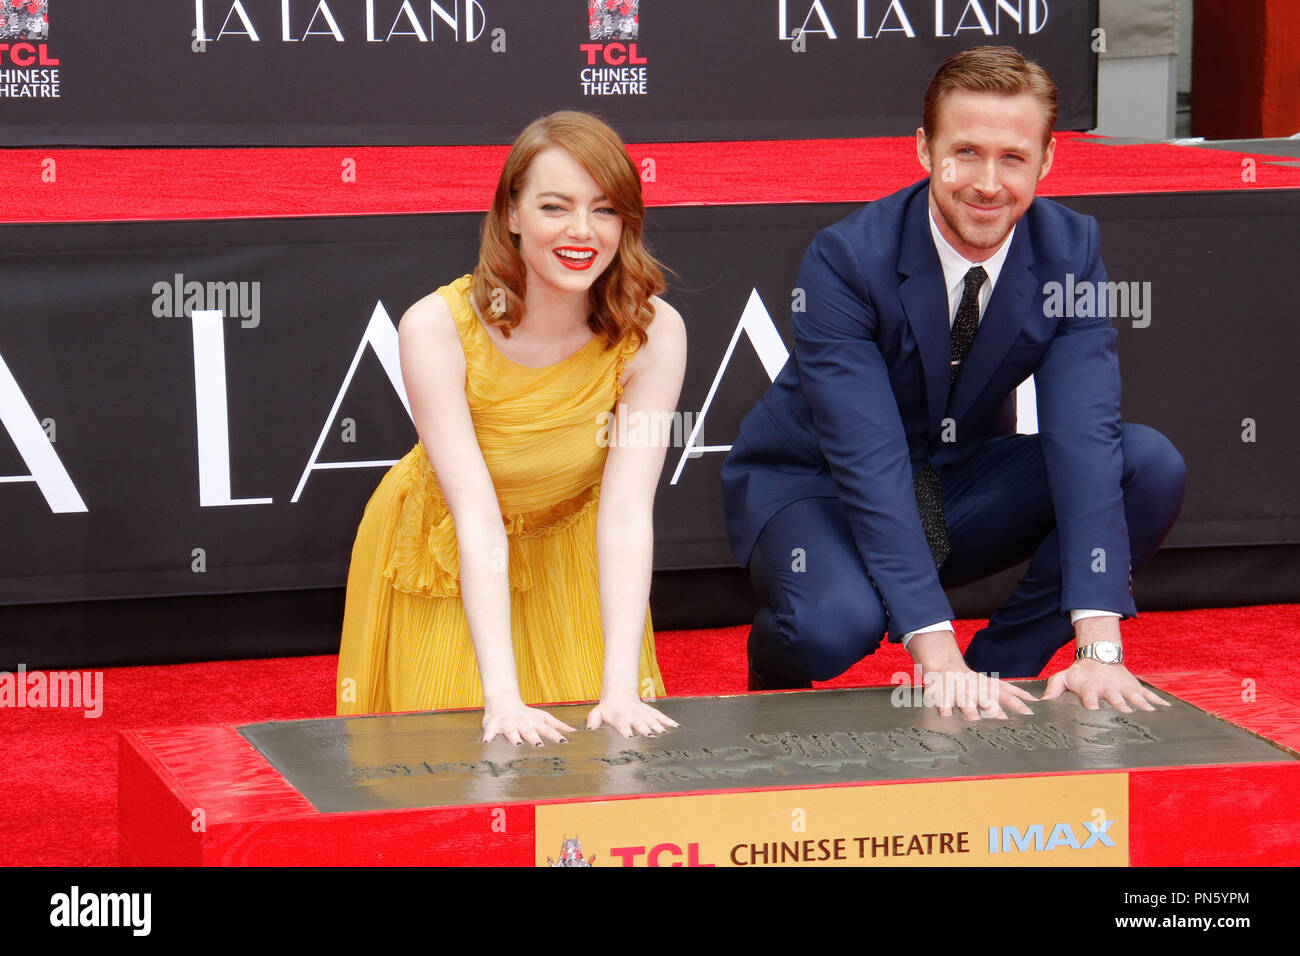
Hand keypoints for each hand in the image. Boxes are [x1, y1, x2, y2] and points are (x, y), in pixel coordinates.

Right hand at [481, 701, 575, 745]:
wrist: (502, 702)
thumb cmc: (525, 714)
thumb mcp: (543, 717)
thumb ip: (557, 725)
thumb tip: (574, 732)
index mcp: (534, 722)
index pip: (547, 729)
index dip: (555, 736)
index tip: (564, 743)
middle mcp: (522, 723)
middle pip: (529, 731)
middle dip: (534, 739)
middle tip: (540, 747)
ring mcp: (507, 724)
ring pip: (511, 732)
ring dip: (514, 738)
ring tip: (517, 745)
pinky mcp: (492, 726)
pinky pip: (489, 733)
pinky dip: (487, 738)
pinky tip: (486, 744)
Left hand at [586, 694, 679, 737]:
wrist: (620, 694)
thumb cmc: (608, 709)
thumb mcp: (597, 714)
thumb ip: (593, 722)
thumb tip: (588, 733)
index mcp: (621, 718)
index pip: (623, 726)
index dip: (626, 732)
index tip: (630, 737)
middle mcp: (634, 716)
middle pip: (641, 724)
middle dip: (647, 730)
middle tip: (652, 737)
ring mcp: (644, 714)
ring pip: (654, 721)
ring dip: (660, 728)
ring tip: (667, 735)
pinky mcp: (652, 712)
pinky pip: (662, 717)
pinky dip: (669, 722)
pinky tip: (677, 728)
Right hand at [920, 663, 1037, 719]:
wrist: (944, 665)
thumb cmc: (972, 680)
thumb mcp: (993, 683)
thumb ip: (1012, 693)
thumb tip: (1034, 701)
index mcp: (989, 687)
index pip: (1008, 695)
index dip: (1019, 703)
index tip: (1031, 714)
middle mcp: (976, 690)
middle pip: (987, 701)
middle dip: (995, 711)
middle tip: (1004, 721)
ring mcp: (960, 693)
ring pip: (966, 704)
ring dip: (971, 713)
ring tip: (974, 721)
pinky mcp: (943, 697)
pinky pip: (944, 707)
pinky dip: (945, 714)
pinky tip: (946, 722)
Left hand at [1041, 659, 1169, 712]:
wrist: (1099, 655)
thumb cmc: (1079, 673)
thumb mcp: (1063, 678)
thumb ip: (1053, 690)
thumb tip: (1043, 704)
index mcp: (1091, 689)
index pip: (1091, 700)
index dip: (1093, 707)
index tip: (1096, 714)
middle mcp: (1109, 689)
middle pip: (1117, 700)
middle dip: (1122, 709)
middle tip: (1128, 718)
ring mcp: (1124, 688)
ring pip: (1136, 698)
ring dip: (1143, 707)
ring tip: (1152, 716)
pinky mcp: (1135, 687)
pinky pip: (1149, 695)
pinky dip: (1158, 702)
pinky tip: (1168, 710)